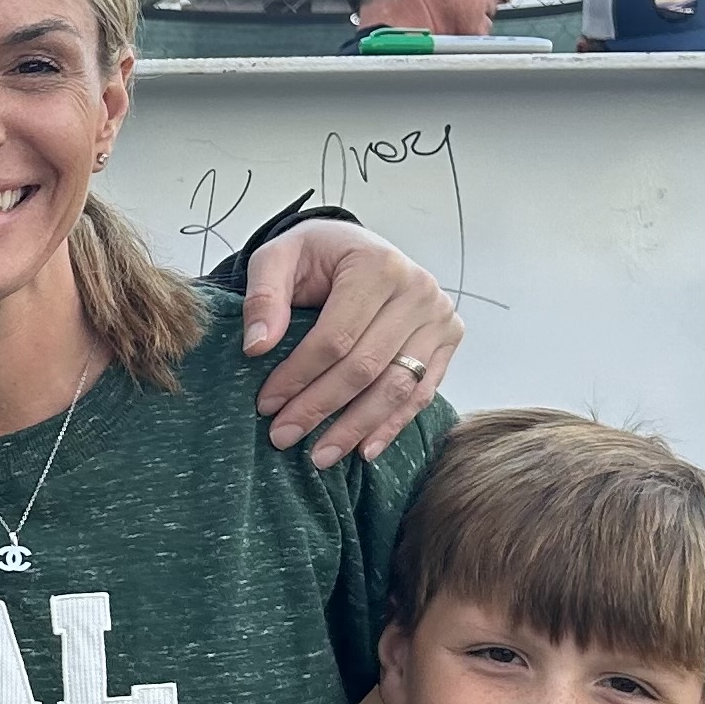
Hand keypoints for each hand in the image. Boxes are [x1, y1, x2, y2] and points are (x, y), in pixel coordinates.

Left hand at [241, 220, 462, 467]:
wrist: (355, 247)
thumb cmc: (314, 256)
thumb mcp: (278, 258)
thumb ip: (263, 296)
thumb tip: (256, 346)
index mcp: (378, 266)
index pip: (335, 337)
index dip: (298, 376)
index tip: (265, 405)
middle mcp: (419, 290)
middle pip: (366, 366)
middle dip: (320, 408)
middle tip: (282, 437)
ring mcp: (440, 317)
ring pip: (397, 386)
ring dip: (356, 427)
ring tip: (319, 456)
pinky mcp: (448, 339)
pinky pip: (422, 392)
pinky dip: (392, 425)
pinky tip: (364, 450)